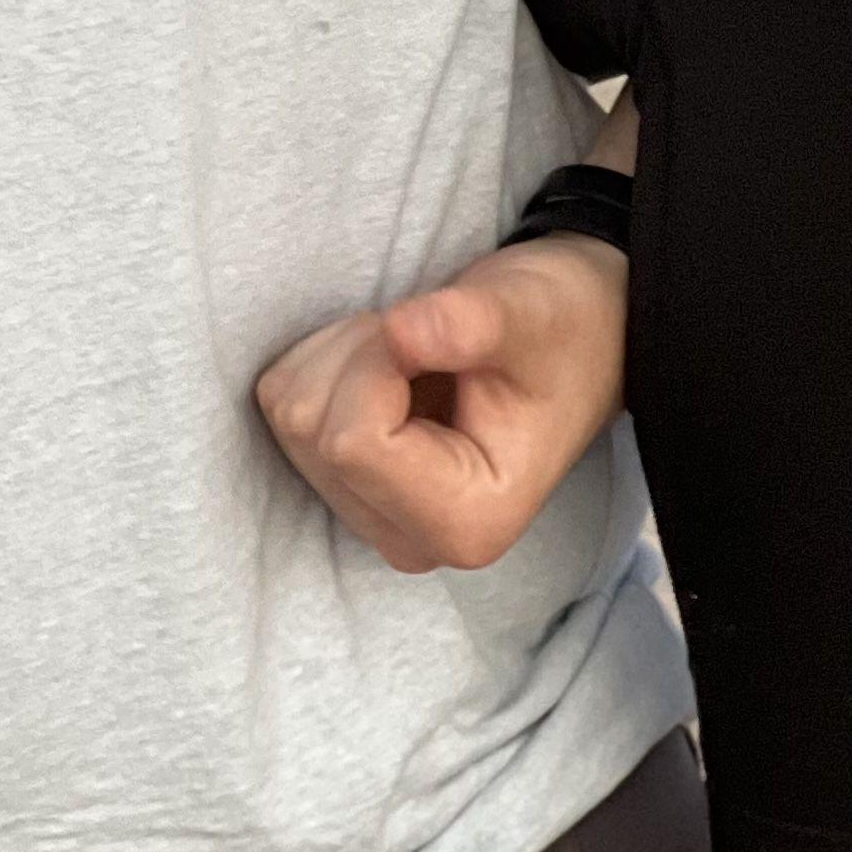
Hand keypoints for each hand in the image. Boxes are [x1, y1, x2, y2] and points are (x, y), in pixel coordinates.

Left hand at [253, 233, 630, 571]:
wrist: (570, 340)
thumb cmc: (558, 330)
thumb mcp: (529, 313)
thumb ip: (469, 323)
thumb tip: (402, 330)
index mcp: (468, 522)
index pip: (353, 444)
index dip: (378, 363)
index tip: (432, 338)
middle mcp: (411, 538)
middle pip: (313, 429)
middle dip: (360, 355)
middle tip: (429, 342)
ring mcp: (368, 515)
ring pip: (290, 410)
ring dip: (345, 354)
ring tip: (419, 356)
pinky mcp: (337, 482)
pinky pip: (281, 400)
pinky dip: (327, 360)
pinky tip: (392, 369)